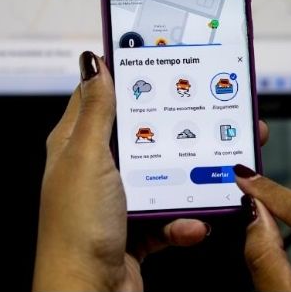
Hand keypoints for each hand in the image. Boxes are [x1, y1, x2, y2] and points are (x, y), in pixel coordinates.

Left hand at [33, 51, 208, 291]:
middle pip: (144, 136)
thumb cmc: (76, 229)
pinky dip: (184, 222)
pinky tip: (190, 225)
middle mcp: (97, 169)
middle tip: (211, 118)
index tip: (163, 62)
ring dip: (189, 180)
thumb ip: (97, 111)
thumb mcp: (87, 158)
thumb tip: (93, 62)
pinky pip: (171, 216)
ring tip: (214, 175)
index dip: (130, 77)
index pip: (103, 97)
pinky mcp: (138, 229)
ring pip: (164, 176)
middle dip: (178, 130)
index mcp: (77, 144)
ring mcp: (119, 200)